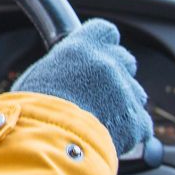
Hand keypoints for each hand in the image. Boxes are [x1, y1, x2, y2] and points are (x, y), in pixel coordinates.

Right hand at [11, 19, 152, 154]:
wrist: (47, 143)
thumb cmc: (32, 112)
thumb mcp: (39, 77)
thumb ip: (62, 68)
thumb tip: (63, 75)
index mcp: (82, 48)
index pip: (106, 31)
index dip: (103, 44)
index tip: (97, 55)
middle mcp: (107, 64)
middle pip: (126, 60)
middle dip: (118, 75)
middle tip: (99, 93)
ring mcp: (125, 91)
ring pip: (136, 93)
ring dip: (124, 104)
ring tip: (102, 121)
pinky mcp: (136, 120)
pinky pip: (141, 124)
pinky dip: (131, 132)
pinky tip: (111, 138)